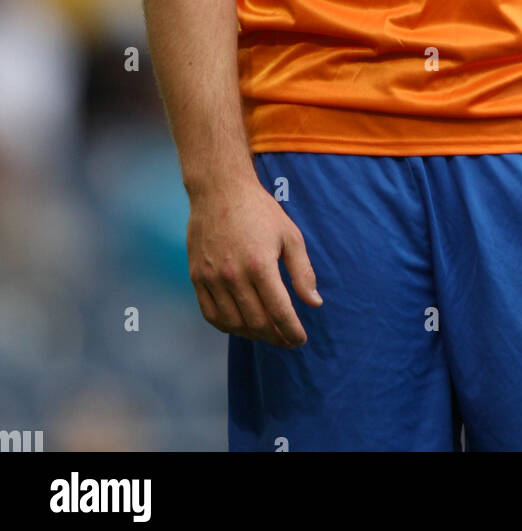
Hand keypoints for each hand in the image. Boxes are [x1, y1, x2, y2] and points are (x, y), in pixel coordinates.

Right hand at [186, 175, 322, 347]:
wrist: (219, 189)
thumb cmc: (260, 210)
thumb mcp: (290, 235)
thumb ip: (303, 272)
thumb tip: (314, 304)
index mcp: (261, 265)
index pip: (280, 313)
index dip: (292, 332)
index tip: (300, 340)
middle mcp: (234, 275)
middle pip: (257, 323)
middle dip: (275, 337)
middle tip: (286, 339)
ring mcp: (212, 278)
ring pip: (233, 323)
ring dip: (252, 335)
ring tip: (266, 333)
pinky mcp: (197, 277)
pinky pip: (211, 314)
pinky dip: (227, 326)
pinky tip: (240, 324)